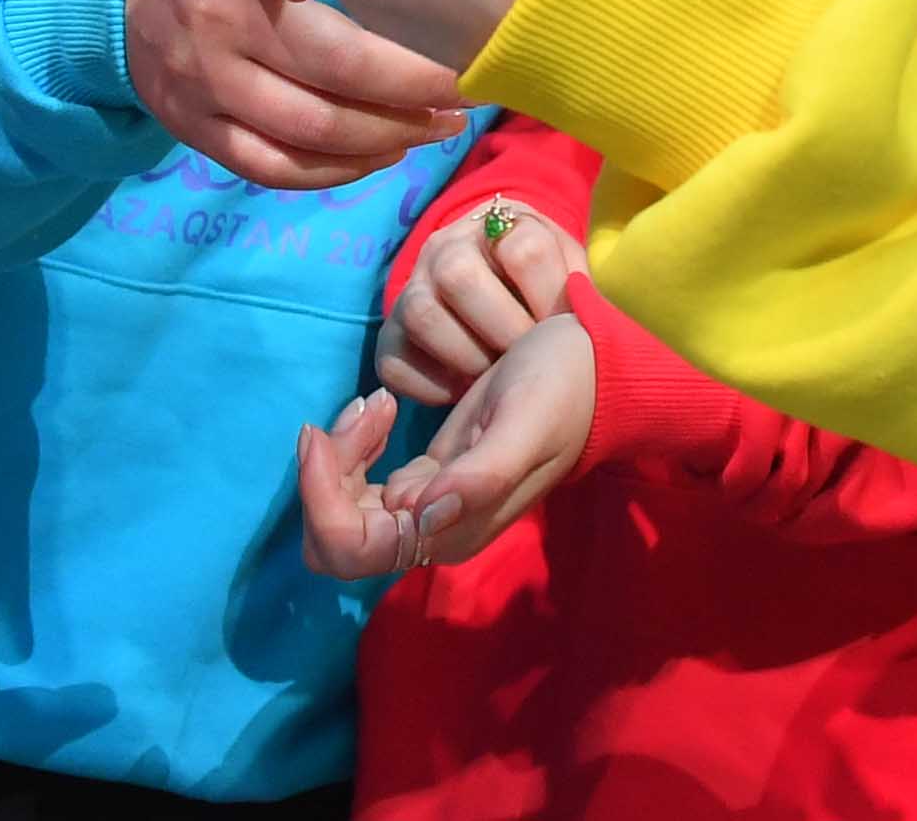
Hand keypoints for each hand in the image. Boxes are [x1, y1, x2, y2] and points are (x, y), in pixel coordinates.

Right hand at [123, 0, 469, 192]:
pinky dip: (337, 170)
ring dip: (389, 134)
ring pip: (307, 128)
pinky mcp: (195, 127)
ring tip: (445, 124)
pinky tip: (388, 152)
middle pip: (326, 65)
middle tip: (473, 85)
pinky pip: (272, 166)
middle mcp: (215, 18)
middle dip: (412, 85)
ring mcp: (203, 83)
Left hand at [297, 309, 596, 580]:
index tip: (323, 430)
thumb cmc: (564, 390)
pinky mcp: (427, 479)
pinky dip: (356, 446)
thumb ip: (481, 476)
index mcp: (450, 533)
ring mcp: (426, 508)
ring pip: (342, 510)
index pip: (351, 547)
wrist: (595, 369)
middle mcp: (431, 533)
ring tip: (376, 404)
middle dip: (326, 474)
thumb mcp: (525, 423)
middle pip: (335, 535)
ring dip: (340, 456)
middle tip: (362, 409)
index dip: (321, 496)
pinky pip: (362, 485)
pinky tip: (383, 407)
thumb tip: (418, 516)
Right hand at [378, 194, 581, 409]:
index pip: (523, 246)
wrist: (495, 297)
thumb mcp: (566, 271)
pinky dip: (429, 386)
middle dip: (504, 328)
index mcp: (498, 224)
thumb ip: (576, 285)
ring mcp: (411, 289)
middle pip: (460, 275)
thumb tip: (581, 312)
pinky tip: (461, 391)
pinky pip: (393, 362)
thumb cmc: (540, 285)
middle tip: (525, 357)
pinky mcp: (388, 336)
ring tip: (494, 376)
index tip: (559, 328)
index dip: (548, 294)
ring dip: (467, 357)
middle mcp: (444, 248)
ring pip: (422, 315)